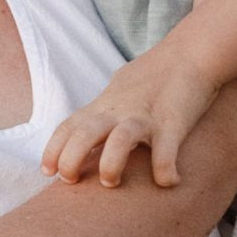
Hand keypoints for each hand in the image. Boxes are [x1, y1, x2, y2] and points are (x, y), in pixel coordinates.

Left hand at [44, 46, 219, 188]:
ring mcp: (145, 116)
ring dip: (110, 162)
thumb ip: (103, 111)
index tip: (46, 171)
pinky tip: (168, 182)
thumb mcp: (118, 92)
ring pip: (120, 138)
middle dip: (70, 158)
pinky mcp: (174, 122)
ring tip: (110, 182)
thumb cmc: (153, 75)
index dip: (54, 149)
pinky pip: (167, 149)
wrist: (190, 53)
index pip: (69, 126)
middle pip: (84, 132)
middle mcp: (119, 111)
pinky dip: (165, 168)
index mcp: (104, 106)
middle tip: (68, 180)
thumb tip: (90, 129)